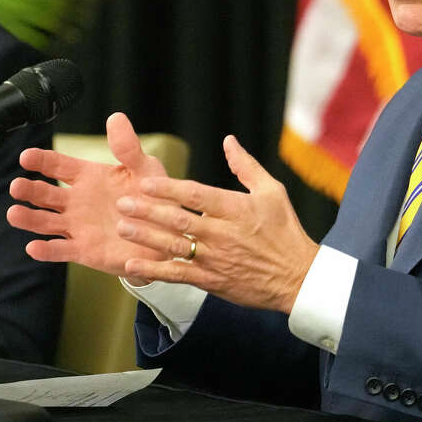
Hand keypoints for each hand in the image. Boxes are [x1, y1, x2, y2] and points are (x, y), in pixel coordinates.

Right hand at [6, 112, 172, 278]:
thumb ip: (128, 147)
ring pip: (46, 222)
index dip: (41, 160)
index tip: (26, 157)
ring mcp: (78, 226)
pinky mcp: (85, 250)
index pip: (58, 165)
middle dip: (29, 190)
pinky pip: (62, 250)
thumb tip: (116, 117)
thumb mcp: (145, 168)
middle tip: (16, 186)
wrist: (168, 235)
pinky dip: (46, 250)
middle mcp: (78, 201)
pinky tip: (33, 247)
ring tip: (14, 213)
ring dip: (29, 218)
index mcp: (89, 177)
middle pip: (45, 194)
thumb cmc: (156, 198)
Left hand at [116, 134, 319, 313]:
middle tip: (123, 203)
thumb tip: (229, 141)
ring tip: (122, 228)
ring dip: (146, 238)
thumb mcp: (272, 191)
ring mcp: (216, 259)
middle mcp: (223, 234)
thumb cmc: (286, 231)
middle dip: (148, 211)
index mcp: (236, 209)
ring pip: (174, 247)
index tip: (146, 182)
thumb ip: (246, 166)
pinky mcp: (212, 281)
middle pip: (179, 220)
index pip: (196, 195)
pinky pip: (179, 276)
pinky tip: (133, 267)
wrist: (298, 277)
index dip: (169, 189)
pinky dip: (155, 272)